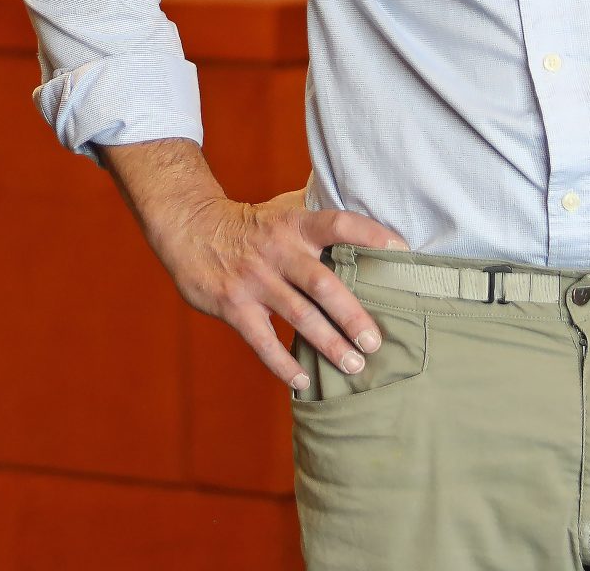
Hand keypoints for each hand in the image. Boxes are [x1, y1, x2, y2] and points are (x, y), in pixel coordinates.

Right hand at [144, 186, 411, 390]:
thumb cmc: (249, 222)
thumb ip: (318, 213)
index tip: (401, 251)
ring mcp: (254, 279)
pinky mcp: (233, 305)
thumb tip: (367, 214)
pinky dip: (283, 364)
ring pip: (298, 316)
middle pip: (322, 283)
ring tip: (354, 366)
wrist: (188, 227)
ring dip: (328, 344)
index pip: (338, 223)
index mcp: (294, 224)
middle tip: (375, 341)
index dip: (370, 234)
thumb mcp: (282, 207)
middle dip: (352, 315)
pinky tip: (303, 381)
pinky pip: (262, 340)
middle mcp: (277, 250)